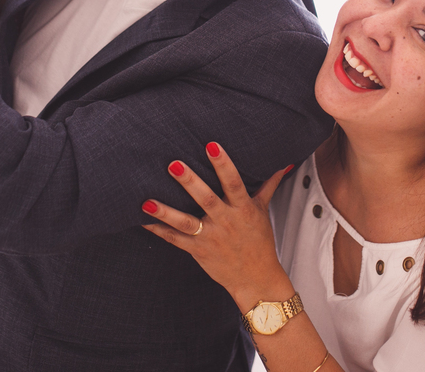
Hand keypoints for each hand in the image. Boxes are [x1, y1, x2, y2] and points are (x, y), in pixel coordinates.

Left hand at [142, 142, 293, 304]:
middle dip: (190, 182)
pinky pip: (175, 240)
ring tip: (147, 200)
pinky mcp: (198, 251)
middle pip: (206, 200)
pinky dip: (158, 230)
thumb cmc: (258, 242)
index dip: (223, 164)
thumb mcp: (263, 211)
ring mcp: (210, 237)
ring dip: (166, 212)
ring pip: (186, 223)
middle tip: (173, 164)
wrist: (256, 279)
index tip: (211, 146)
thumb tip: (282, 165)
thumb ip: (268, 185)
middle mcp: (225, 222)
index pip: (233, 183)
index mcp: (242, 209)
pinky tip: (141, 220)